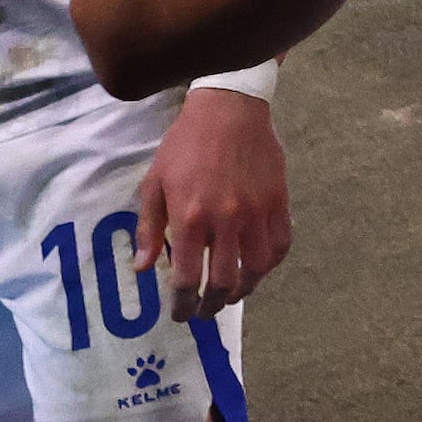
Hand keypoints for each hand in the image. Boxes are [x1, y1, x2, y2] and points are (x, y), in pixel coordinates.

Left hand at [137, 84, 287, 316]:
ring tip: (231, 293)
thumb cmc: (185, 144)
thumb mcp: (155, 182)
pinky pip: (279, 246)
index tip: (181, 313)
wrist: (229, 108)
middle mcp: (226, 220)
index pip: (186, 277)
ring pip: (256, 269)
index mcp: (190, 217)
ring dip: (242, 289)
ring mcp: (256, 213)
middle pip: (222, 281)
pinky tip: (256, 268)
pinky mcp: (278, 203)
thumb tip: (141, 268)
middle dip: (211, 305)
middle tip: (204, 311)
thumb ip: (149, 228)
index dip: (182, 303)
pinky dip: (268, 265)